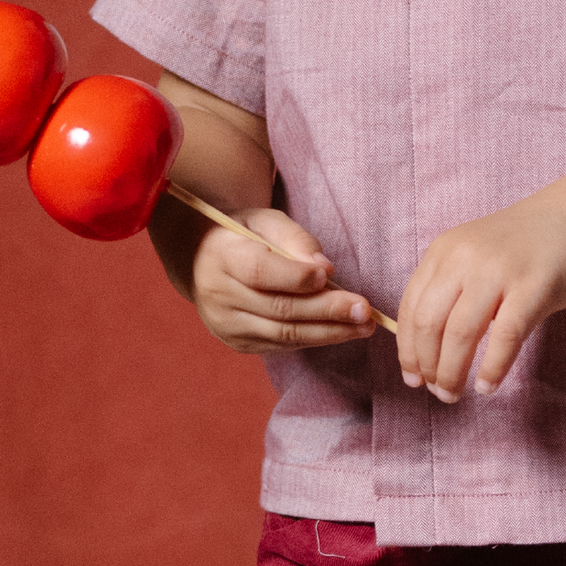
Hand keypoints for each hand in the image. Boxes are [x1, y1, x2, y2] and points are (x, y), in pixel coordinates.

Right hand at [191, 207, 376, 352]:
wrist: (202, 262)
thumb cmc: (243, 234)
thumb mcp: (265, 220)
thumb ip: (294, 239)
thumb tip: (324, 269)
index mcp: (222, 257)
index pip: (260, 271)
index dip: (296, 277)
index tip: (330, 276)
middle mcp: (220, 296)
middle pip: (279, 308)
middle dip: (326, 311)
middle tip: (364, 310)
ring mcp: (227, 326)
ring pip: (283, 333)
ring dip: (329, 332)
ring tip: (363, 326)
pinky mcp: (239, 344)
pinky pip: (282, 345)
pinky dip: (314, 339)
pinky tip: (341, 332)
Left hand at [396, 194, 565, 402]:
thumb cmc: (524, 245)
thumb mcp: (474, 254)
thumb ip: (451, 288)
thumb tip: (426, 348)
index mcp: (445, 250)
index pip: (411, 307)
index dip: (407, 350)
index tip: (413, 377)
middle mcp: (466, 256)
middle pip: (429, 323)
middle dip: (428, 366)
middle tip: (437, 392)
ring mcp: (499, 270)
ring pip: (460, 333)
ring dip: (452, 372)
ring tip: (455, 394)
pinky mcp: (533, 286)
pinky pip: (505, 336)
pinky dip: (493, 368)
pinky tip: (488, 385)